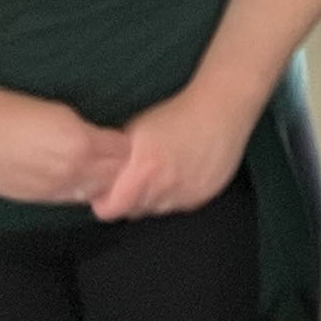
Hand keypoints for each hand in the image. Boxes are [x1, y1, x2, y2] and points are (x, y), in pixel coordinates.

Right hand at [0, 91, 131, 208]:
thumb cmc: (12, 113)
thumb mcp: (61, 114)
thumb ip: (86, 133)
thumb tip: (104, 142)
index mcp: (82, 142)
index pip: (124, 152)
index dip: (123, 146)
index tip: (120, 142)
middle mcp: (72, 168)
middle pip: (114, 175)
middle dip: (117, 167)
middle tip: (111, 158)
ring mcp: (54, 186)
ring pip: (94, 191)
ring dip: (98, 182)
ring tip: (91, 169)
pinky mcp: (37, 197)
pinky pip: (69, 198)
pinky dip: (76, 190)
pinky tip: (70, 179)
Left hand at [88, 90, 253, 221]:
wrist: (221, 109)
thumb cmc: (176, 114)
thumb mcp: (135, 130)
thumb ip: (116, 159)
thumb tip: (99, 177)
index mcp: (144, 170)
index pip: (113, 209)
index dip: (106, 203)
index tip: (106, 194)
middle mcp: (166, 187)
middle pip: (135, 211)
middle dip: (130, 199)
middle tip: (135, 178)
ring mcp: (187, 193)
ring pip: (158, 210)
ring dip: (153, 198)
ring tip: (160, 174)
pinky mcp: (205, 195)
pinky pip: (180, 205)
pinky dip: (175, 195)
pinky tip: (179, 174)